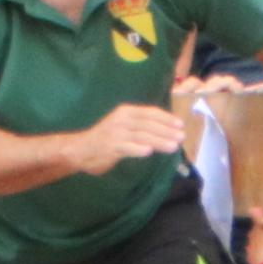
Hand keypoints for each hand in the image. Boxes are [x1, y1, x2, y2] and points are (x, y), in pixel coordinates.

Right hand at [70, 104, 188, 175]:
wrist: (81, 149)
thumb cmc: (106, 138)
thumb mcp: (123, 126)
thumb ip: (140, 126)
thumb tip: (165, 131)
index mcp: (126, 112)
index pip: (150, 113)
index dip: (166, 118)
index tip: (180, 124)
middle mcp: (122, 120)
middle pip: (148, 124)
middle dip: (167, 130)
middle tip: (181, 137)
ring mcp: (116, 133)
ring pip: (142, 136)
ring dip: (159, 141)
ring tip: (173, 146)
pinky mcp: (110, 147)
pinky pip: (127, 147)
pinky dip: (138, 149)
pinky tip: (149, 152)